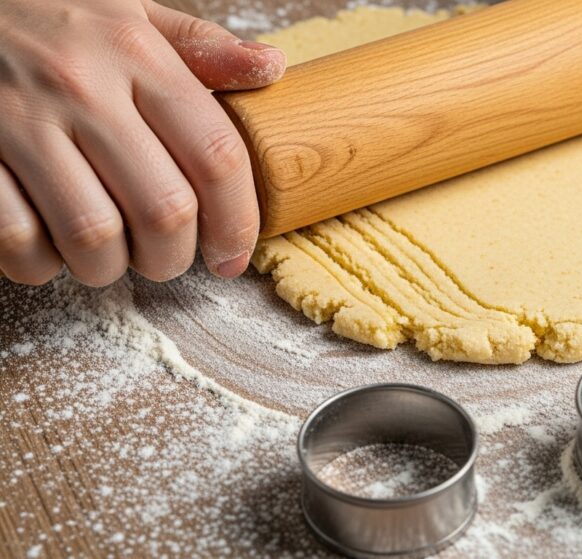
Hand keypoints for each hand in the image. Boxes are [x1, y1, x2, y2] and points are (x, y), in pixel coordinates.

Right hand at [0, 0, 285, 285]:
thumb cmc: (47, 14)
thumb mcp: (128, 12)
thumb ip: (199, 47)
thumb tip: (271, 67)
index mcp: (137, 55)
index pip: (217, 156)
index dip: (238, 222)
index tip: (233, 255)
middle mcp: (83, 87)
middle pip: (164, 209)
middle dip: (173, 258)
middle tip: (166, 260)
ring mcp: (19, 121)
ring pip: (94, 235)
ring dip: (107, 267)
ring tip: (107, 256)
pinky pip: (18, 238)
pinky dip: (40, 263)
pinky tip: (50, 247)